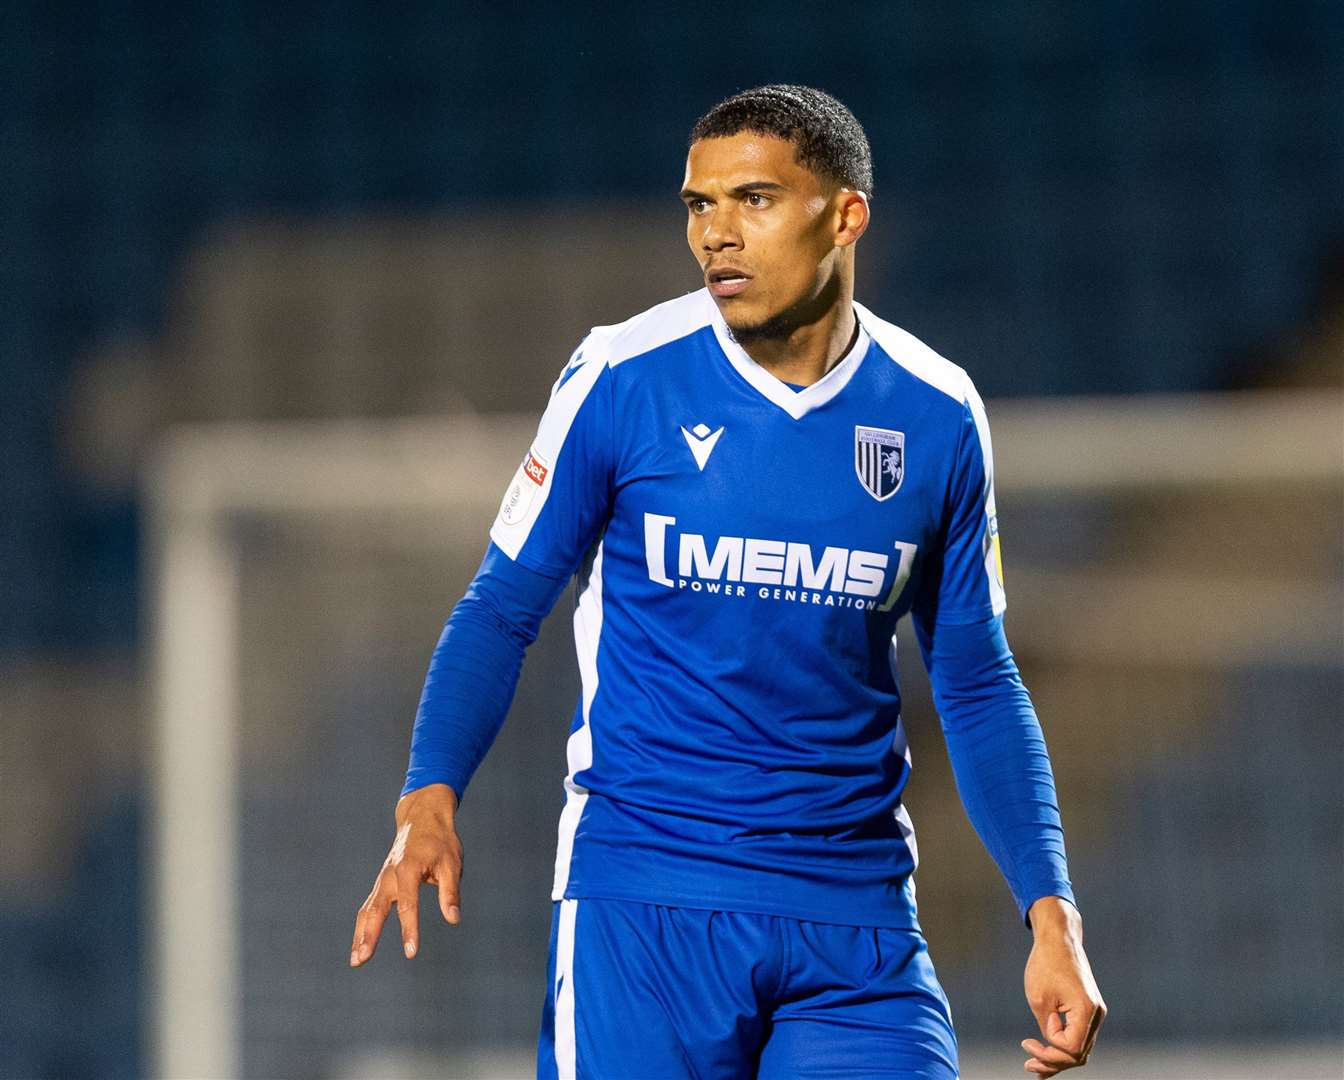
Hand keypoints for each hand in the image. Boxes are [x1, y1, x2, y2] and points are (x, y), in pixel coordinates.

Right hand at [350, 783, 462, 966]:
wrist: (422, 818)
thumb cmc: (440, 841)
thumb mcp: (451, 863)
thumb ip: (450, 892)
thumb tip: (453, 919)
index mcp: (408, 868)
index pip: (407, 904)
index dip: (409, 929)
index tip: (411, 952)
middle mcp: (390, 875)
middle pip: (376, 909)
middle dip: (368, 935)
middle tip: (362, 959)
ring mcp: (383, 879)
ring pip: (368, 910)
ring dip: (360, 935)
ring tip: (356, 961)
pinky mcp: (382, 883)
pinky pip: (369, 906)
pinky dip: (363, 926)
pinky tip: (360, 945)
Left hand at [1020, 896, 1105, 1075]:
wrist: (1058, 939)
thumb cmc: (1045, 964)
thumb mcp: (1039, 999)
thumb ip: (1048, 1028)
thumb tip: (1052, 1050)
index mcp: (1086, 1010)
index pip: (1070, 1049)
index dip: (1048, 1053)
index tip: (1026, 1042)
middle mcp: (1097, 1015)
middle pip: (1079, 1054)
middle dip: (1053, 1063)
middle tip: (1028, 1066)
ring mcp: (1095, 1013)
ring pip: (1080, 1048)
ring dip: (1058, 1059)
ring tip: (1034, 1067)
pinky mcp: (1088, 1010)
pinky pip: (1079, 1036)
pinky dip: (1064, 1047)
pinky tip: (1046, 1055)